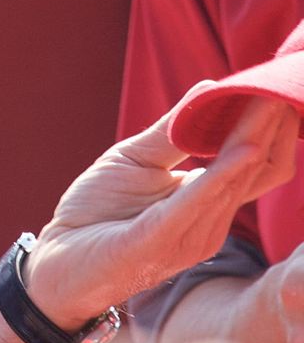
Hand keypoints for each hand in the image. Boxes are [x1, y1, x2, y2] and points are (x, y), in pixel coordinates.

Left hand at [22, 90, 297, 329]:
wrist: (59, 258)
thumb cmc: (98, 210)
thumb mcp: (137, 158)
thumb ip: (175, 130)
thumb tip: (212, 87)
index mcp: (207, 202)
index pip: (256, 162)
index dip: (273, 125)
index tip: (279, 85)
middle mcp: (210, 221)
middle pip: (258, 170)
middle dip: (273, 126)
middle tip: (285, 85)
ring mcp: (188, 235)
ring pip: (235, 182)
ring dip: (254, 139)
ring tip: (270, 101)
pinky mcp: (158, 240)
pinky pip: (196, 204)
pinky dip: (221, 175)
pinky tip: (242, 149)